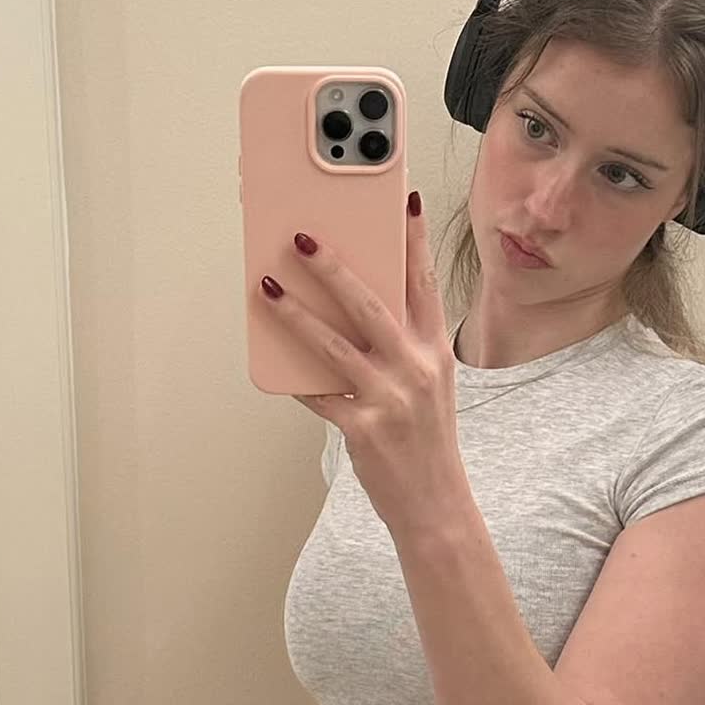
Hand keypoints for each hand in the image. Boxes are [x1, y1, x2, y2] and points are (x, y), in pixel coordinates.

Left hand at [259, 191, 467, 535]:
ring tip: (269, 285)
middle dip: (335, 266)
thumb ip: (401, 344)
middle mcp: (416, 369)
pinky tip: (271, 351)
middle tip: (305, 237)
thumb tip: (351, 305)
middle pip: (371, 304)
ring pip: (334, 343)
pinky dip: (295, 374)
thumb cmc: (426, 441)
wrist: (435, 505)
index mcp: (435, 352)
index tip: (406, 199)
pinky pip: (318, 392)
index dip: (415, 240)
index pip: (425, 284)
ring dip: (296, 311)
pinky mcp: (362, 428)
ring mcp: (389, 399)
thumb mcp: (429, 385)